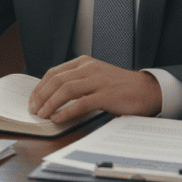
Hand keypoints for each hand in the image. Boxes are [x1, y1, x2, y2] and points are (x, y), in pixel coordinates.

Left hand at [27, 56, 161, 122]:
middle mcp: (89, 69)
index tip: (33, 100)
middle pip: (56, 81)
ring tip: (42, 115)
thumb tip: (52, 96)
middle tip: (34, 110)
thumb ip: (77, 81)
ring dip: (50, 104)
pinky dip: (66, 112)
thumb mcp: (95, 76)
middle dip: (41, 96)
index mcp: (84, 63)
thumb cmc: (120, 86)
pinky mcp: (106, 95)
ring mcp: (98, 81)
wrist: (148, 89)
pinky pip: (81, 103)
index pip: (54, 73)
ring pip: (65, 90)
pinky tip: (58, 119)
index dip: (40, 87)